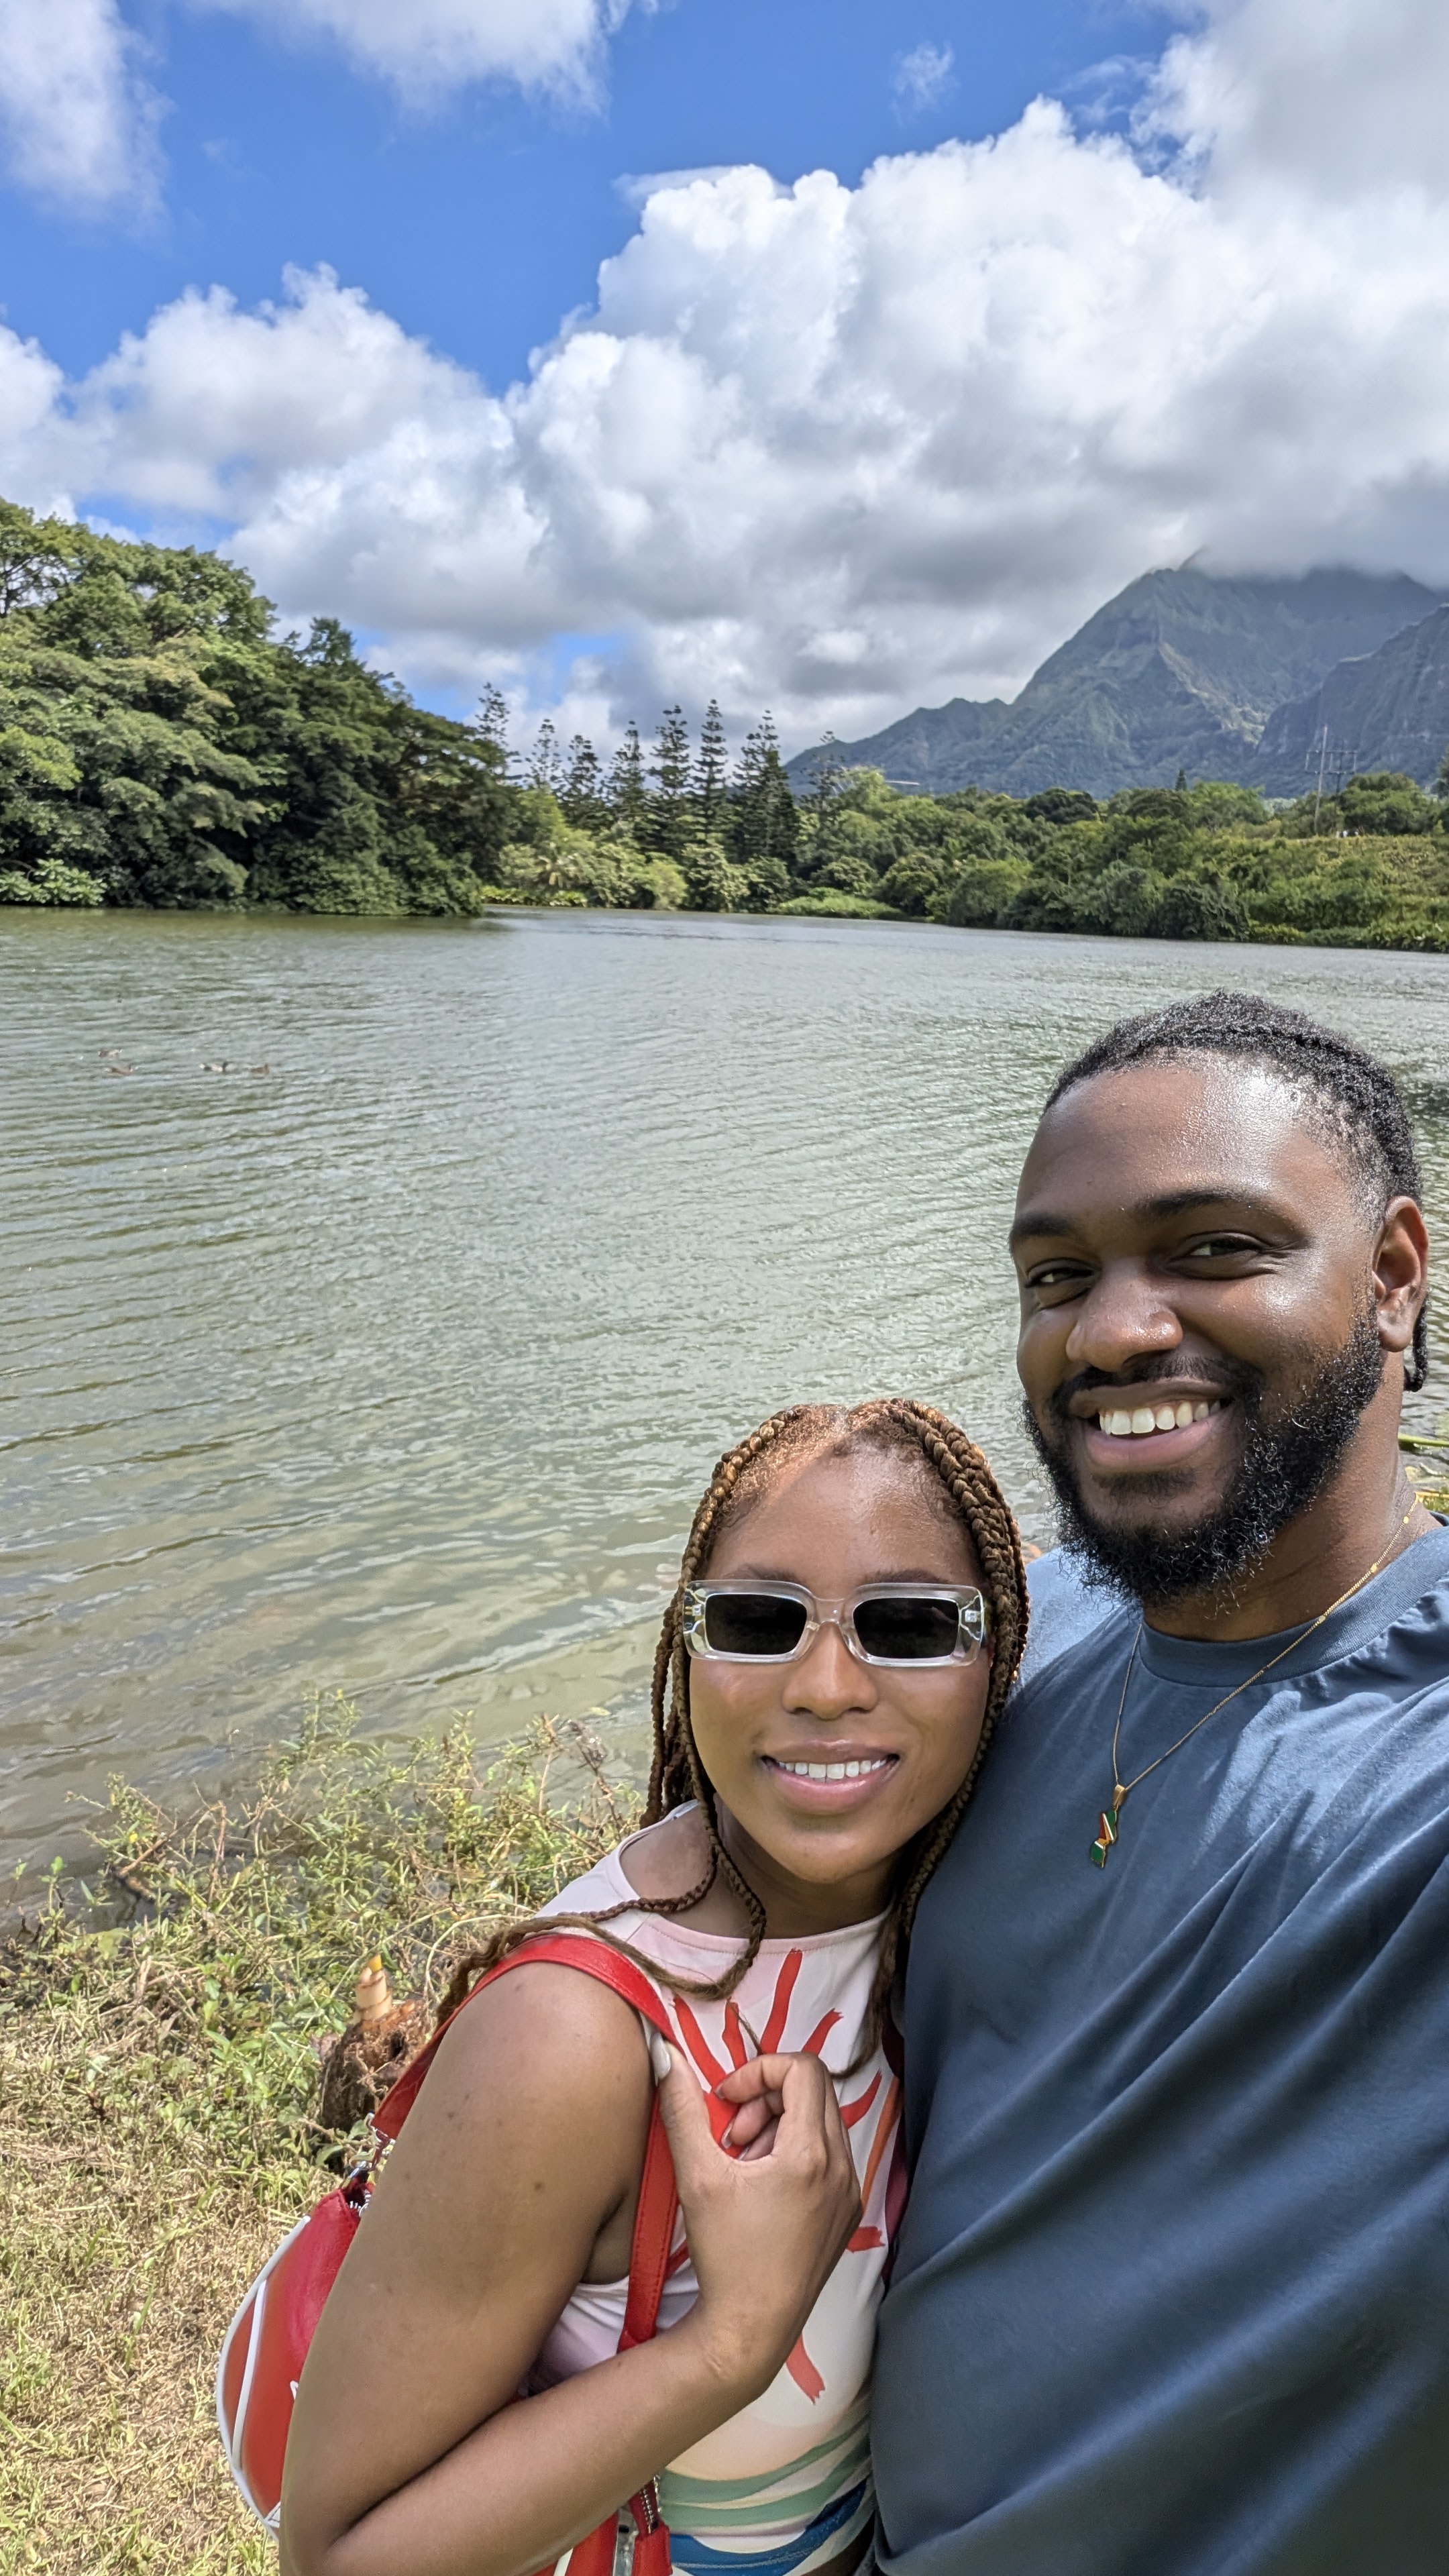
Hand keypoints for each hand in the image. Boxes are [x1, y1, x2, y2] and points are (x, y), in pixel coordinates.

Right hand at [655, 2047, 860, 2404]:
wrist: (752, 2329)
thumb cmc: (725, 2253)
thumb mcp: (698, 2175)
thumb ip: (683, 2109)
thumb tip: (666, 2055)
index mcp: (812, 2152)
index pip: (802, 2069)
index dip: (759, 2071)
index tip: (725, 2100)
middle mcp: (843, 2167)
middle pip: (814, 2092)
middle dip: (767, 2098)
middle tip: (732, 2134)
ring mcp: (850, 2192)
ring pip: (821, 2123)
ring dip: (780, 2125)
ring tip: (743, 2161)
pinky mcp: (847, 2214)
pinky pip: (829, 2156)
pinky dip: (796, 2152)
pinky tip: (762, 2188)